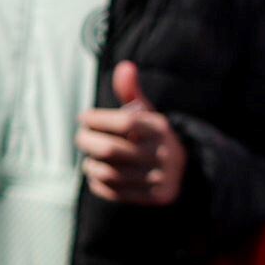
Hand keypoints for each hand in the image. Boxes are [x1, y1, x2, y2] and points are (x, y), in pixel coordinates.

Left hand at [77, 61, 186, 206]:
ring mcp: (159, 177)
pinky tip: (96, 175)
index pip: (125, 122)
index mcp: (160, 128)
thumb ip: (131, 92)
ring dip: (91, 165)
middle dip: (88, 142)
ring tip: (88, 159)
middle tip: (80, 137)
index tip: (84, 117)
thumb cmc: (152, 135)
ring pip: (111, 173)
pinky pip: (117, 193)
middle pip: (112, 150)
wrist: (184, 169)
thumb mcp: (147, 113)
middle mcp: (162, 153)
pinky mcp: (155, 197)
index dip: (98, 119)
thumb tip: (124, 67)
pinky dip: (100, 184)